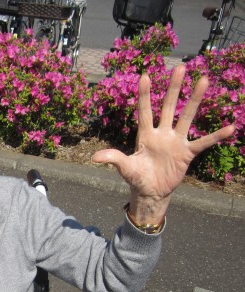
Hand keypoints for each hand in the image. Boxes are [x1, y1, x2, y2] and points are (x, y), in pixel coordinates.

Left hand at [92, 65, 234, 223]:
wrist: (150, 191)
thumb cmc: (136, 177)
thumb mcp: (124, 167)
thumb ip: (113, 158)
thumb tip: (94, 157)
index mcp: (145, 135)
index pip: (145, 111)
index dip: (144, 95)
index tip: (145, 75)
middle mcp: (162, 134)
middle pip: (168, 106)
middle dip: (173, 88)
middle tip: (180, 67)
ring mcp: (175, 142)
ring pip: (187, 117)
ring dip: (195, 100)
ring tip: (204, 80)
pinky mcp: (186, 153)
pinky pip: (203, 142)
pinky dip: (216, 136)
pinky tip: (230, 127)